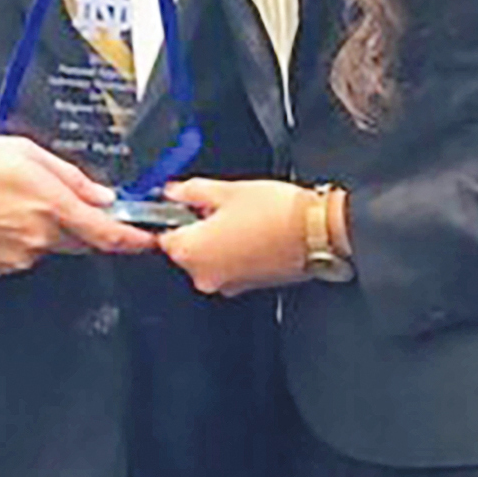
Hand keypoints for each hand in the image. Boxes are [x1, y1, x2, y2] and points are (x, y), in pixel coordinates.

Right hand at [0, 135, 155, 276]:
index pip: (105, 232)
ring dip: (46, 228)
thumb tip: (101, 196)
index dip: (132, 239)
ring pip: (50, 246)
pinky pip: (24, 254)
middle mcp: (38, 237)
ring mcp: (17, 257)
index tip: (148, 240)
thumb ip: (69, 176)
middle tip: (58, 199)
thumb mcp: (23, 152)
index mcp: (49, 204)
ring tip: (13, 200)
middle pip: (81, 240)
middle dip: (83, 224)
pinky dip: (21, 238)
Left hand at [157, 178, 311, 296]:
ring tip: (240, 214)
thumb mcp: (226, 190)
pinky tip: (252, 230)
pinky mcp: (247, 286)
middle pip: (185, 249)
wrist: (316, 232)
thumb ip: (190, 191)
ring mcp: (227, 284)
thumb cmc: (276, 213)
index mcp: (191, 251)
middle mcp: (204, 275)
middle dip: (196, 226)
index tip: (178, 203)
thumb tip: (174, 192)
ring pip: (208, 257)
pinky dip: (233, 250)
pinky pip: (229, 265)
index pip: (162, 235)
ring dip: (216, 238)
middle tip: (216, 203)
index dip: (170, 215)